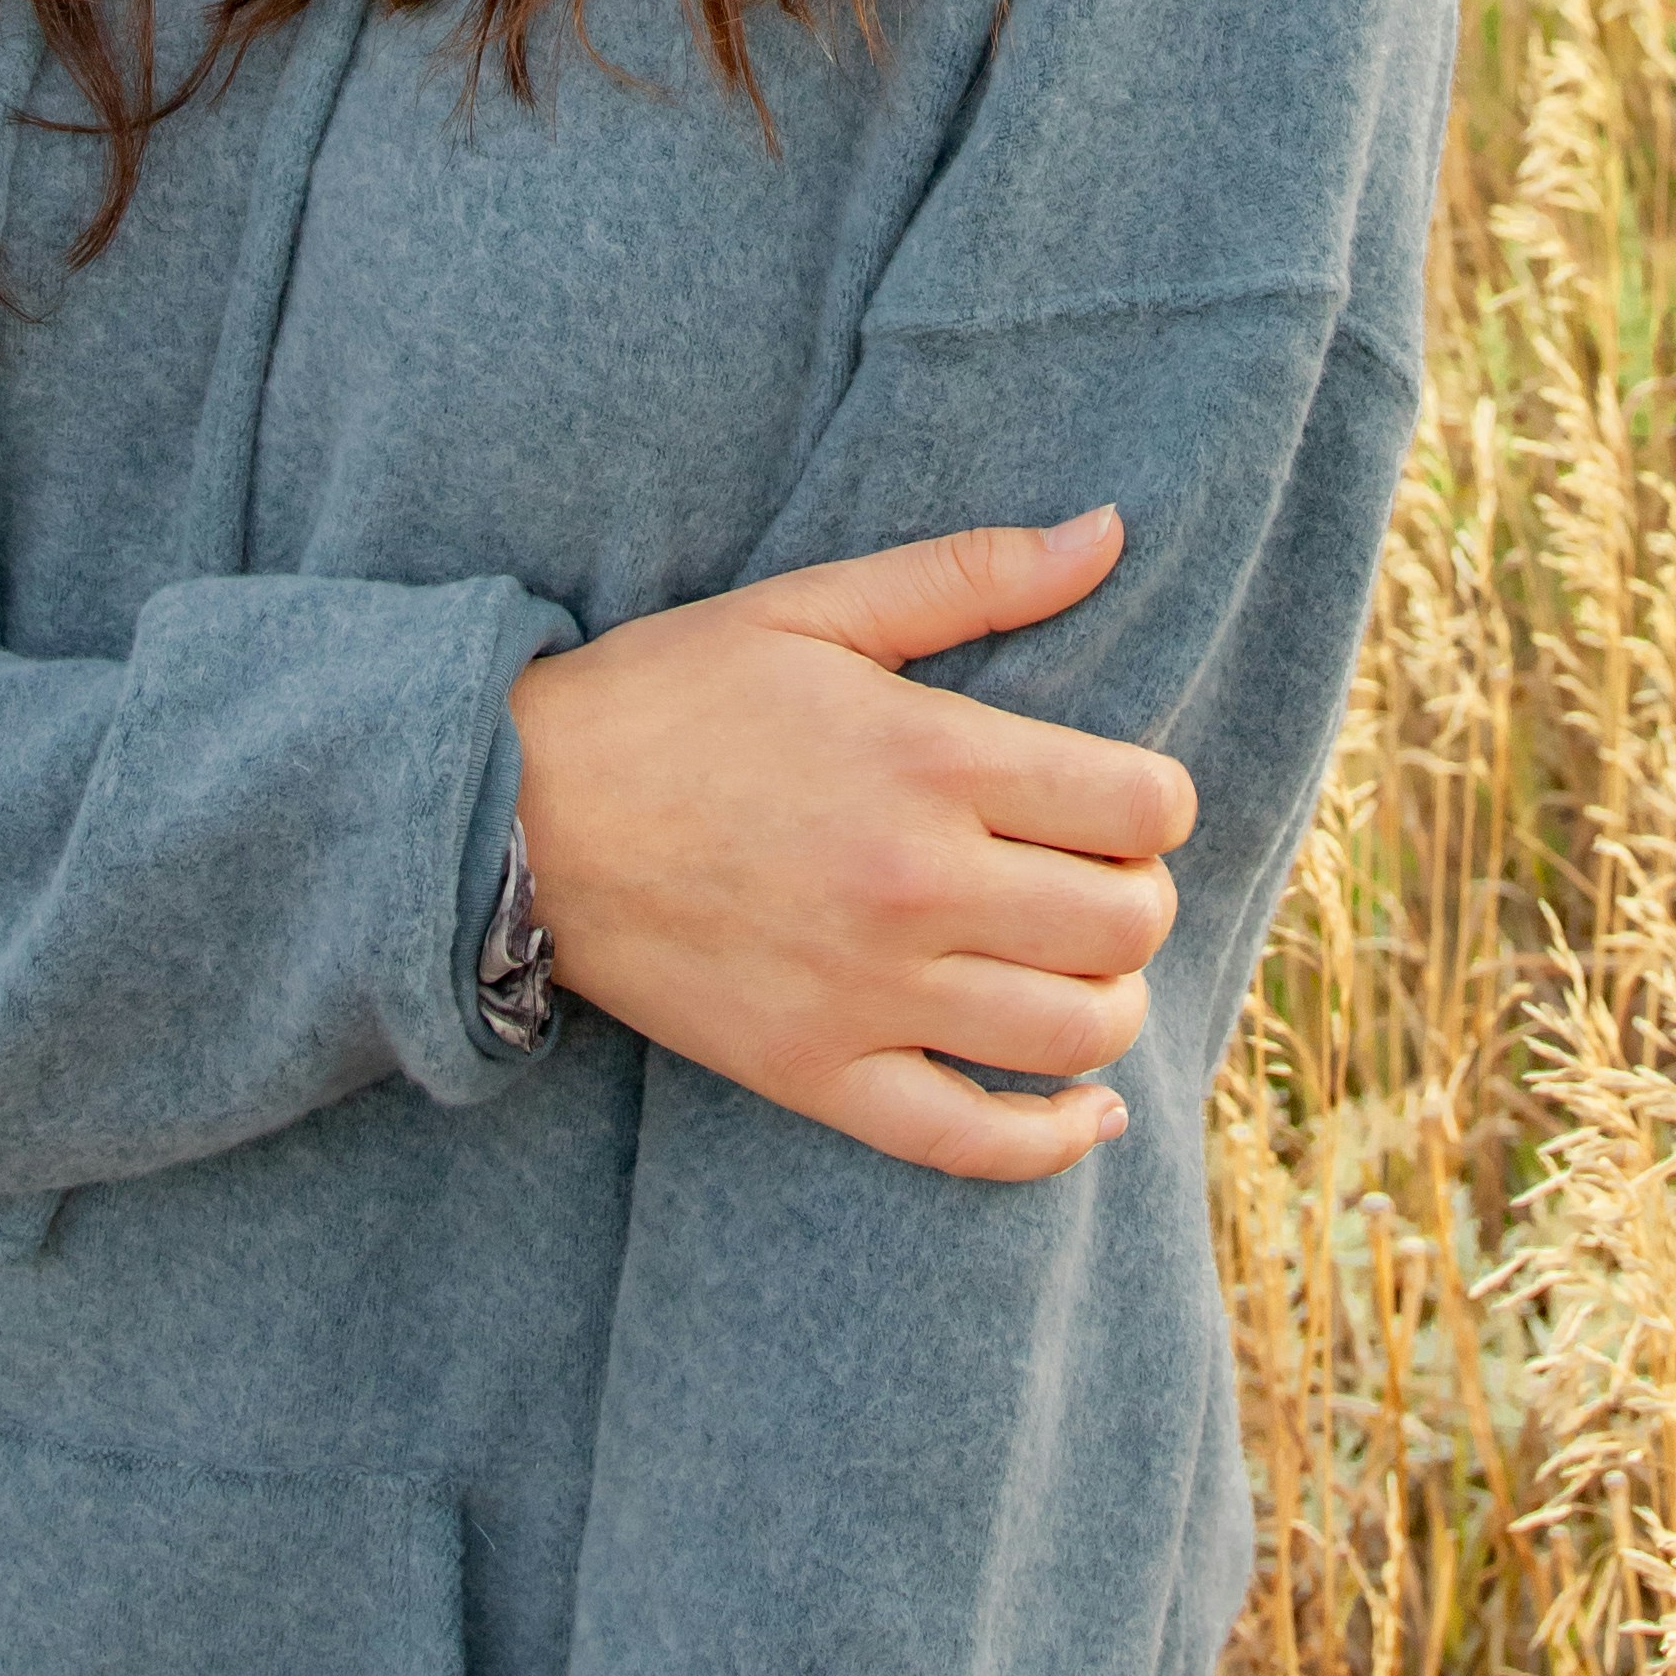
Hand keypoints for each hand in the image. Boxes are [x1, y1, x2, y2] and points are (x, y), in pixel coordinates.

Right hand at [505, 507, 1193, 1177]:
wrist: (516, 819)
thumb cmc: (671, 696)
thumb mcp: (816, 607)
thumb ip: (971, 573)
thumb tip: (1110, 531)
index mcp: (929, 759)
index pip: (1140, 804)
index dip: (1159, 802)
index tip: (1125, 799)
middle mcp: (917, 886)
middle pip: (1127, 924)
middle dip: (1142, 898)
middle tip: (1099, 878)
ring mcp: (870, 995)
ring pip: (1075, 1036)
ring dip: (1110, 1005)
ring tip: (1077, 968)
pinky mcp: (818, 1077)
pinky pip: (974, 1144)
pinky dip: (1054, 1143)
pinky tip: (1086, 1114)